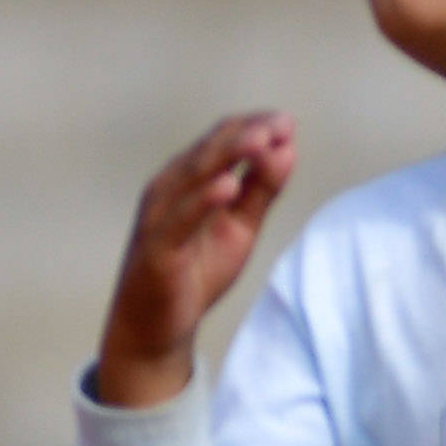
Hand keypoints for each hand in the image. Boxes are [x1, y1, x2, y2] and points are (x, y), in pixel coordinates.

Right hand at [94, 115, 299, 408]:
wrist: (158, 324)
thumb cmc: (198, 268)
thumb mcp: (241, 226)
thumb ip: (262, 190)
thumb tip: (288, 149)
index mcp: (189, 179)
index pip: (221, 140)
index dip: (254, 128)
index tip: (288, 121)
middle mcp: (169, 188)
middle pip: (209, 151)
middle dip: (247, 134)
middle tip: (281, 124)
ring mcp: (159, 215)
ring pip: (193, 177)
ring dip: (227, 156)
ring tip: (261, 142)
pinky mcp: (156, 246)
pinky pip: (179, 219)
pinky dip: (202, 200)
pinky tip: (227, 186)